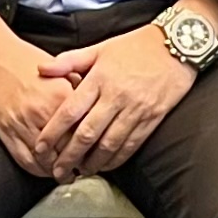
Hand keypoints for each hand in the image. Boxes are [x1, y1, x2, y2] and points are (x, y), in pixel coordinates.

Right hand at [0, 4, 80, 175]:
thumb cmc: (24, 61)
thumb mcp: (59, 69)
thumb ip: (78, 87)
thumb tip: (97, 105)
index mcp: (61, 95)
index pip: (85, 129)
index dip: (94, 144)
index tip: (100, 151)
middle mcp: (43, 112)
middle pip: (68, 148)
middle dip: (79, 161)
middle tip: (87, 167)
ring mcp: (22, 125)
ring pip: (47, 160)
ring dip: (59, 171)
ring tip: (69, 174)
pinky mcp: (6, 133)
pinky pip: (26, 160)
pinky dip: (39, 171)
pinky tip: (47, 171)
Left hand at [35, 21, 199, 176]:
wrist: (177, 45)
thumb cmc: (135, 46)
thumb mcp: (100, 48)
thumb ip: (69, 61)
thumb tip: (41, 69)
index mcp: (99, 78)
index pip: (70, 111)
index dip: (52, 133)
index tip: (40, 148)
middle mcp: (115, 96)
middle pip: (86, 134)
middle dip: (69, 156)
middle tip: (57, 171)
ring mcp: (135, 109)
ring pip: (109, 144)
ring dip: (93, 162)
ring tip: (80, 172)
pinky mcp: (152, 118)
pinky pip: (132, 144)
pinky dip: (117, 159)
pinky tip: (106, 165)